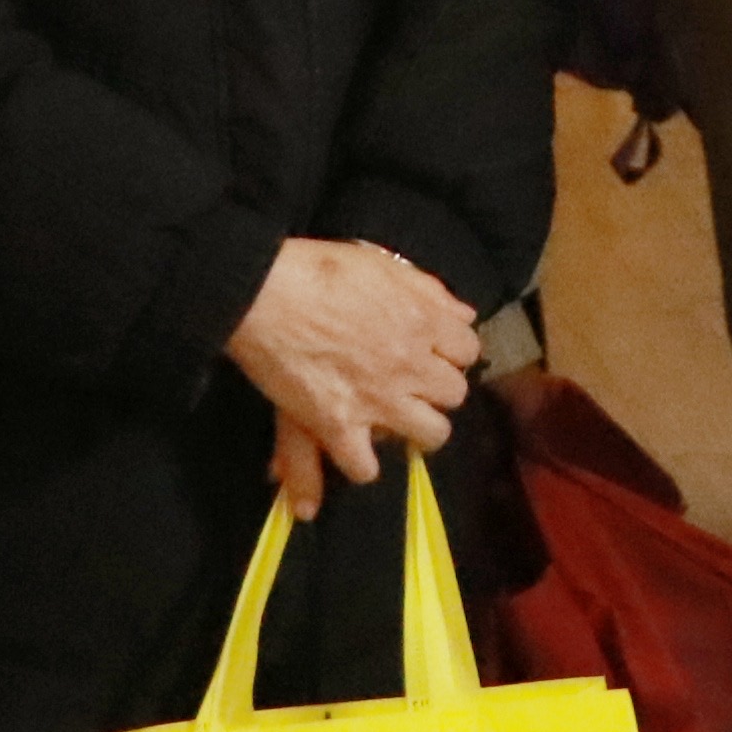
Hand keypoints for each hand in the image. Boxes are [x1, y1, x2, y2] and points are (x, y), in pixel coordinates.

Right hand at [227, 236, 473, 518]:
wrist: (263, 292)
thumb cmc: (319, 269)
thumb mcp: (382, 264)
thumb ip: (428, 291)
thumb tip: (463, 315)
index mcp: (423, 322)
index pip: (468, 350)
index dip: (449, 352)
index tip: (431, 352)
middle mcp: (410, 365)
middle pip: (454, 394)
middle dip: (436, 390)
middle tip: (411, 385)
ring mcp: (378, 400)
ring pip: (431, 434)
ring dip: (415, 429)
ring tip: (393, 421)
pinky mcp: (339, 426)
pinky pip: (365, 466)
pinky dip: (358, 461)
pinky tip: (349, 446)